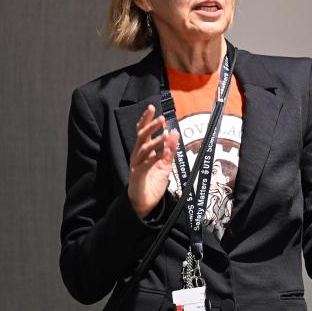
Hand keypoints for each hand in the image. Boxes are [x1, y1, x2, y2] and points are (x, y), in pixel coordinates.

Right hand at [128, 104, 177, 218]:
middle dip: (150, 126)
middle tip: (161, 118)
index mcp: (142, 151)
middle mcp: (137, 156)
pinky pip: (146, 164)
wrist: (145, 203)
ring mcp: (136, 165)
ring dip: (155, 140)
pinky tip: (163, 152)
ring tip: (165, 134)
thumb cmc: (153, 182)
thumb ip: (169, 149)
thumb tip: (174, 132)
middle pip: (141, 137)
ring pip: (143, 149)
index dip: (146, 119)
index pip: (142, 132)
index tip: (151, 107)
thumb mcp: (165, 164)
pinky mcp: (138, 175)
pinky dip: (155, 157)